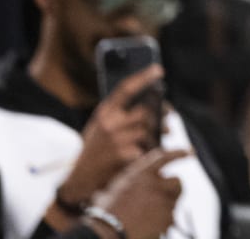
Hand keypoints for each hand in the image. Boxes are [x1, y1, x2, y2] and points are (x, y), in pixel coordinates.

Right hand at [58, 65, 164, 202]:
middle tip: (168, 113)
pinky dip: (152, 149)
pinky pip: (148, 147)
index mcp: (104, 113)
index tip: (158, 69)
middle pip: (145, 111)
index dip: (143, 77)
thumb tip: (151, 102)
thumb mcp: (100, 127)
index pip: (125, 88)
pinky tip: (149, 151)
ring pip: (149, 129)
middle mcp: (109, 123)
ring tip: (163, 133)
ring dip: (158, 132)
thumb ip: (119, 113)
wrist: (80, 180)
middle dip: (160, 112)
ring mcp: (116, 139)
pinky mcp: (124, 155)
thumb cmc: (94, 150)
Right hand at [95, 147, 188, 238]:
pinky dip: (162, 222)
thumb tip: (131, 180)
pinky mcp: (167, 216)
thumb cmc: (106, 214)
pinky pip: (170, 217)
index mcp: (140, 174)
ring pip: (174, 201)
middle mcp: (154, 183)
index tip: (190, 152)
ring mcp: (162, 200)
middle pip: (177, 182)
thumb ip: (128, 182)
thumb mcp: (112, 191)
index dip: (179, 153)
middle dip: (174, 190)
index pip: (164, 157)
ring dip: (165, 207)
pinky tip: (148, 225)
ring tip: (147, 216)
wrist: (108, 234)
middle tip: (165, 198)